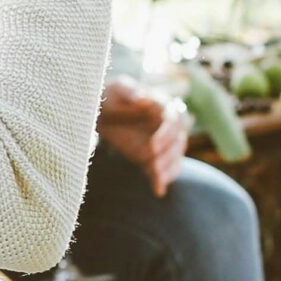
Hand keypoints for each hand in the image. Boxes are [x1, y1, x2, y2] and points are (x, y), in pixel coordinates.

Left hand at [96, 77, 187, 195]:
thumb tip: (143, 99)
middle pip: (179, 141)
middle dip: (168, 155)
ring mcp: (163, 142)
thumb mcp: (117, 90)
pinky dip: (162, 180)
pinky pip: (164, 169)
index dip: (166, 134)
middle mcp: (167, 125)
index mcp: (162, 106)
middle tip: (154, 167)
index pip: (174, 120)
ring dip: (168, 168)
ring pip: (174, 157)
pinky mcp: (154, 156)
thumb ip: (130, 93)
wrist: (102, 111)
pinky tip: (158, 190)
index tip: (153, 146)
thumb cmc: (111, 96)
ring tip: (156, 177)